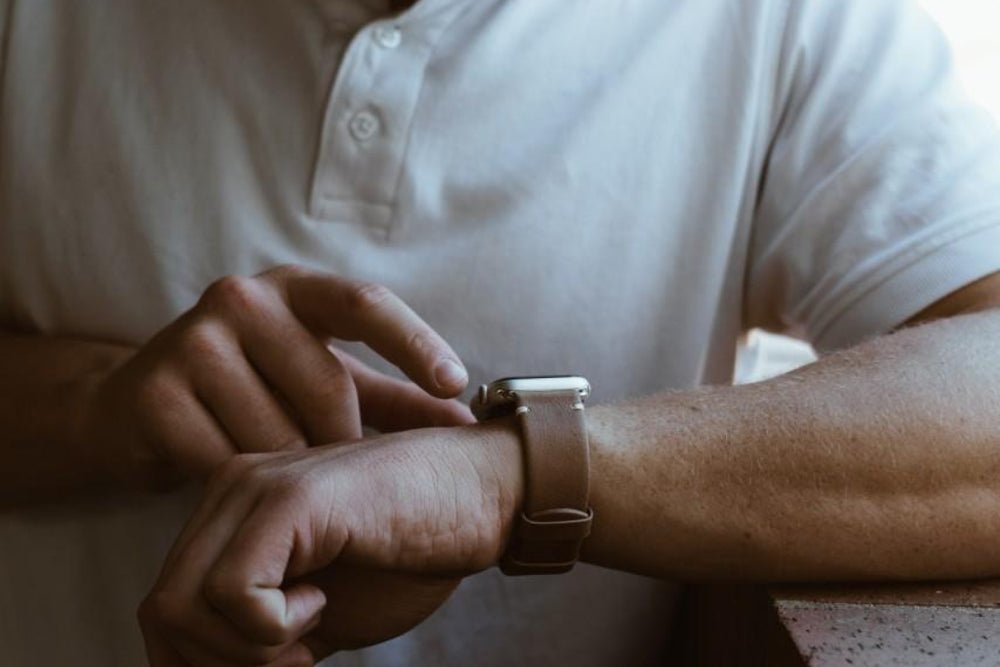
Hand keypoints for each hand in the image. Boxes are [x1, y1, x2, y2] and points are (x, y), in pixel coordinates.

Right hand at [79, 265, 472, 489]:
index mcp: (296, 290)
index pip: (365, 303)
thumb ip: (398, 401)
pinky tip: (232, 482)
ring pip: (277, 433)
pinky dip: (241, 484)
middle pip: (328, 387)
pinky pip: (225, 460)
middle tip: (336, 474)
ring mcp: (192, 340)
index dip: (415, 342)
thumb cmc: (257, 391)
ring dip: (289, 470)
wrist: (140, 409)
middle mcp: (242, 298)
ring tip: (276, 473)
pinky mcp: (153, 391)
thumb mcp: (328, 383)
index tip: (455, 384)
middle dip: (343, 442)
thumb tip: (471, 423)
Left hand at [139, 420, 522, 665]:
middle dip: (221, 666)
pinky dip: (272, 629)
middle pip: (162, 613)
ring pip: (179, 608)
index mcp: (233, 513)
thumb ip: (258, 636)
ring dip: (246, 652)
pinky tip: (323, 599)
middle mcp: (231, 490)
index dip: (209, 664)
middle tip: (294, 660)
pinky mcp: (293, 500)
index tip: (282, 663)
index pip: (168, 609)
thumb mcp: (315, 614)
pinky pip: (233, 594)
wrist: (486, 495)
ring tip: (311, 626)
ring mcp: (257, 489)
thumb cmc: (413, 551)